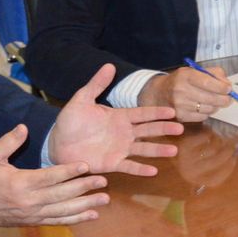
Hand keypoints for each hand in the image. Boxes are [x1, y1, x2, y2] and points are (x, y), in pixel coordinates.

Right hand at [0, 124, 109, 226]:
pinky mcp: (36, 221)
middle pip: (62, 194)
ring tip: (104, 199)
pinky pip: (59, 221)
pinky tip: (92, 215)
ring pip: (64, 210)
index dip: (69, 171)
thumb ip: (8, 142)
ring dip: (86, 205)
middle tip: (103, 181)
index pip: (50, 177)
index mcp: (20, 183)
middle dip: (84, 187)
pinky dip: (77, 219)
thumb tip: (23, 127)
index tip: (86, 165)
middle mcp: (30, 201)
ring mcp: (34, 214)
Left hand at [50, 63, 181, 176]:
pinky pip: (129, 166)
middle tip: (180, 129)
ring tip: (173, 151)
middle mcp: (124, 133)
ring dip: (158, 150)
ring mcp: (120, 149)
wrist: (57, 143)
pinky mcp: (112, 163)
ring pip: (143, 149)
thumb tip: (109, 65)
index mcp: (119, 117)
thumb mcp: (82, 99)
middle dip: (164, 129)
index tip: (172, 111)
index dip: (157, 113)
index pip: (143, 114)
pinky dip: (140, 169)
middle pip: (148, 130)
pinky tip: (153, 171)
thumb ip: (97, 84)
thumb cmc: (70, 121)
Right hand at [143, 65, 233, 122]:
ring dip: (216, 106)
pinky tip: (204, 107)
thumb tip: (228, 85)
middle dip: (224, 99)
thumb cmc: (181, 81)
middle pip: (211, 98)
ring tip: (215, 101)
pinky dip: (208, 113)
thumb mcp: (194, 71)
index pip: (208, 82)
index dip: (221, 87)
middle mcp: (181, 90)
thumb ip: (213, 74)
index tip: (229, 89)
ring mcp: (180, 105)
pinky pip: (203, 117)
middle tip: (229, 98)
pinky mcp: (181, 117)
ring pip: (209, 109)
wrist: (159, 93)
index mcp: (185, 76)